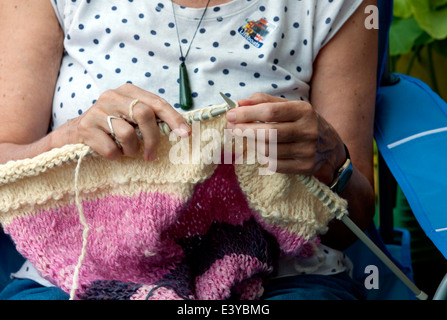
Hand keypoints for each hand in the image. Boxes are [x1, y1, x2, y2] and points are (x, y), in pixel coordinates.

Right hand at [63, 83, 190, 160]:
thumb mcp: (130, 117)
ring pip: (127, 134)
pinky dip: (116, 156)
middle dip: (152, 138)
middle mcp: (112, 97)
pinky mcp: (85, 128)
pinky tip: (112, 153)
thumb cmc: (111, 127)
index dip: (173, 118)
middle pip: (143, 114)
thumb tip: (181, 130)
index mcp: (128, 91)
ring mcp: (97, 111)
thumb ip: (150, 118)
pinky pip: (111, 149)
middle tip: (152, 155)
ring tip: (126, 152)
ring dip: (131, 150)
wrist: (73, 134)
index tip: (185, 134)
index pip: (156, 102)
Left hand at [226, 93, 345, 182]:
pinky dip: (262, 157)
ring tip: (247, 138)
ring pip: (269, 149)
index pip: (270, 111)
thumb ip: (265, 102)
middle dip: (245, 130)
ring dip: (252, 144)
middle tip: (232, 128)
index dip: (247, 113)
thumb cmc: (303, 123)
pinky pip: (274, 164)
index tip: (231, 114)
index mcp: (304, 111)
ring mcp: (307, 151)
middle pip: (268, 132)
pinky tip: (260, 150)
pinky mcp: (304, 167)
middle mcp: (308, 130)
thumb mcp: (290, 107)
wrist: (330, 148)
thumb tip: (239, 103)